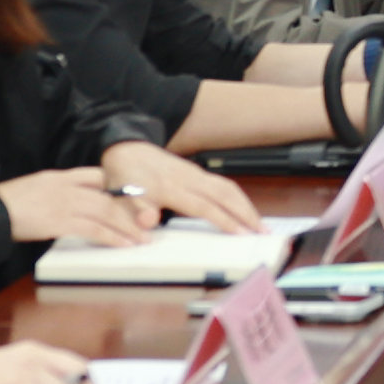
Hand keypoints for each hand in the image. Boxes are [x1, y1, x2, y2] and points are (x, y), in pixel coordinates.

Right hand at [0, 170, 158, 247]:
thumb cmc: (8, 204)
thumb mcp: (36, 188)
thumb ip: (58, 191)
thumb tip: (76, 203)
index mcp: (60, 176)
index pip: (97, 175)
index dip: (118, 188)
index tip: (133, 200)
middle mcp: (66, 186)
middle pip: (108, 196)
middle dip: (131, 211)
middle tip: (149, 223)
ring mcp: (64, 203)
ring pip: (105, 212)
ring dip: (127, 227)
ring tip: (142, 239)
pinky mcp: (58, 222)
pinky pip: (93, 229)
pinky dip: (111, 237)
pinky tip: (123, 244)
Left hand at [106, 142, 261, 233]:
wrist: (127, 149)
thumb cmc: (124, 176)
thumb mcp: (120, 196)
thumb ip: (135, 211)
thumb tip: (149, 223)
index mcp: (170, 187)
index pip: (204, 206)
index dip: (224, 220)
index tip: (242, 234)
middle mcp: (188, 179)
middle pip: (224, 195)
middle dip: (246, 213)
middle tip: (263, 232)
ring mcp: (195, 174)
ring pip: (228, 188)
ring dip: (247, 206)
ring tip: (260, 224)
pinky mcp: (198, 173)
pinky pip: (224, 184)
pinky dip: (239, 198)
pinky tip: (245, 209)